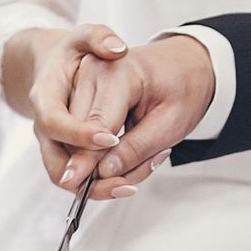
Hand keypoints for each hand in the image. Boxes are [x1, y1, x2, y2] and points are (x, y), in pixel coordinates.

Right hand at [30, 30, 213, 199]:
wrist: (181, 64)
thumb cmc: (182, 86)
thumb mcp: (172, 120)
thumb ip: (137, 147)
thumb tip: (105, 172)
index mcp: (113, 72)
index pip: (92, 125)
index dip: (87, 159)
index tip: (79, 185)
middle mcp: (87, 76)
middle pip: (71, 138)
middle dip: (96, 171)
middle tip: (127, 186)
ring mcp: (77, 87)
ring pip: (68, 145)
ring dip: (96, 169)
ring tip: (134, 171)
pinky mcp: (76, 102)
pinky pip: (75, 141)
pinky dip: (96, 159)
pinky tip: (124, 160)